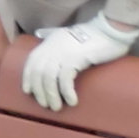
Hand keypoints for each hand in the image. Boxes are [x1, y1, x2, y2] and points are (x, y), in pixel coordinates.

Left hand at [19, 14, 138, 111]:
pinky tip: (71, 101)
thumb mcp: (71, 41)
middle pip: (38, 72)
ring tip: (56, 107)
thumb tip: (56, 68)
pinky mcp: (75, 58)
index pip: (32, 61)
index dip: (28, 77)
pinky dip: (66, 92)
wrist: (110, 30)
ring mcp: (62, 52)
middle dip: (40, 91)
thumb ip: (61, 49)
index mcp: (50, 42)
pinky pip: (65, 79)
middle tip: (45, 104)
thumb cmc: (95, 38)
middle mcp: (53, 46)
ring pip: (48, 77)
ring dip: (51, 95)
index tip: (28, 91)